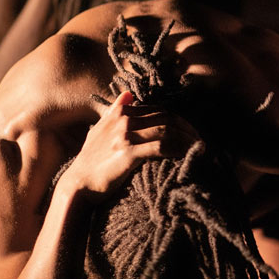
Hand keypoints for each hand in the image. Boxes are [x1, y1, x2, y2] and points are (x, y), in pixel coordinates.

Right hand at [58, 91, 199, 204]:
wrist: (78, 184)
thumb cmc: (91, 160)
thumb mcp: (99, 130)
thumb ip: (115, 110)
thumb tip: (128, 94)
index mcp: (120, 112)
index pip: (159, 110)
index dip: (179, 120)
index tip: (191, 132)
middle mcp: (123, 120)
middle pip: (167, 118)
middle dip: (188, 129)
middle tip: (200, 140)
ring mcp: (125, 135)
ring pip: (167, 130)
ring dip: (187, 139)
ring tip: (200, 149)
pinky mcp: (128, 153)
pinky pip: (162, 147)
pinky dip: (179, 150)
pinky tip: (188, 156)